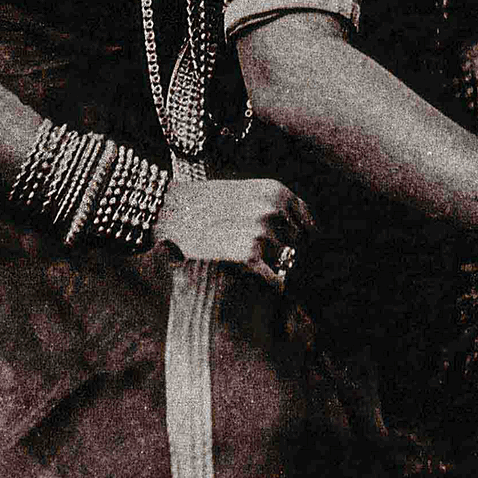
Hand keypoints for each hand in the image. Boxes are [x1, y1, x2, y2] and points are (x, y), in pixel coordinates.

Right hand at [153, 176, 314, 289]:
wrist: (168, 211)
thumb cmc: (204, 205)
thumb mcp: (245, 195)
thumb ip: (274, 210)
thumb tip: (305, 236)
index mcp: (277, 191)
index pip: (309, 223)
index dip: (303, 240)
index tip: (293, 251)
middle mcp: (274, 208)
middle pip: (301, 244)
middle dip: (291, 256)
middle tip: (276, 268)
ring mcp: (262, 230)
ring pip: (288, 262)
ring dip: (279, 271)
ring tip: (263, 275)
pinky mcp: (249, 254)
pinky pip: (276, 280)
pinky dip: (273, 286)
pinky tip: (261, 285)